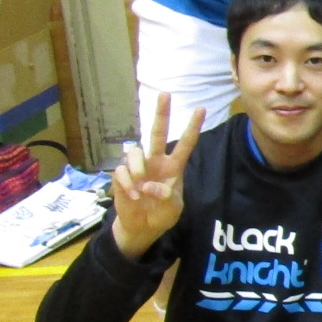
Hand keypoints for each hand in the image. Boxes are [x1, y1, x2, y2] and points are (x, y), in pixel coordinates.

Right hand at [110, 93, 203, 259]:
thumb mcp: (172, 209)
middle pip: (157, 133)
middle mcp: (156, 161)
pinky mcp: (121, 176)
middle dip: (161, 113)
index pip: (185, 144)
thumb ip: (166, 197)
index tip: (200, 109)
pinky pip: (121, 172)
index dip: (192, 127)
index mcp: (173, 167)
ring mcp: (138, 168)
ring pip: (134, 152)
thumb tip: (150, 186)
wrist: (142, 227)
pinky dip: (127, 184)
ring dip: (137, 168)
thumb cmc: (161, 214)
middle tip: (165, 94)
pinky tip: (133, 196)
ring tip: (141, 189)